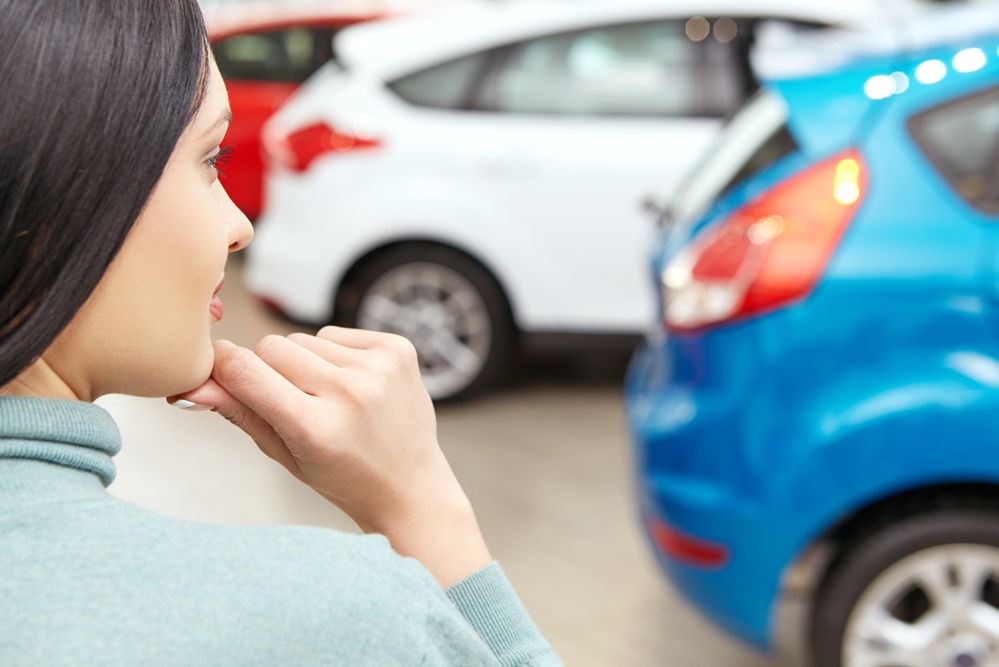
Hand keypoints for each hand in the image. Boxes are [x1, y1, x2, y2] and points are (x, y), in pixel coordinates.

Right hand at [169, 327, 490, 586]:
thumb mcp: (283, 455)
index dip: (220, 366)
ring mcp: (379, 367)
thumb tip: (188, 384)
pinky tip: (353, 386)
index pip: (243, 370)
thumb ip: (238, 413)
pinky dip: (336, 355)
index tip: (215, 372)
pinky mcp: (399, 348)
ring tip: (329, 400)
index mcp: (316, 429)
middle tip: (293, 405)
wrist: (410, 486)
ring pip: (304, 338)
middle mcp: (350, 393)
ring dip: (306, 363)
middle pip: (271, 346)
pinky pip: (336, 333)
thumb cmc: (341, 476)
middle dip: (269, 370)